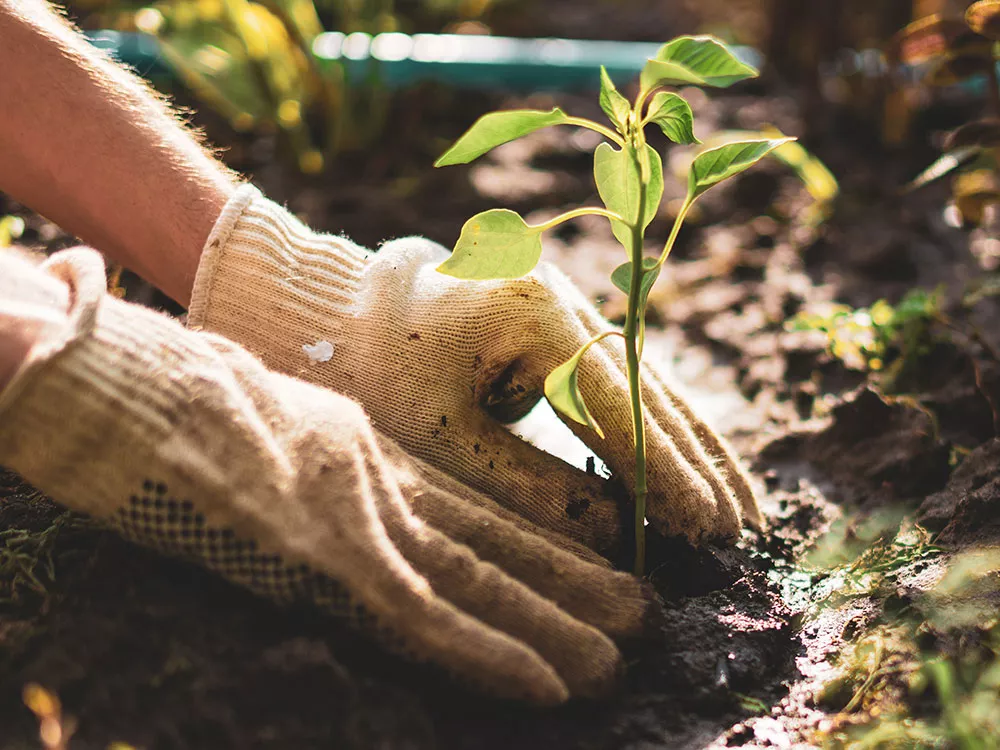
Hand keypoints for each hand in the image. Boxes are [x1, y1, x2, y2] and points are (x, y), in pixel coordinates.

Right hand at [0, 247, 656, 703]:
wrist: (118, 373)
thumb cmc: (171, 393)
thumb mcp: (266, 419)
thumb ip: (316, 454)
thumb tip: (340, 488)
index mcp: (359, 447)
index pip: (463, 503)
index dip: (530, 537)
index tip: (592, 560)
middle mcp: (372, 478)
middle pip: (485, 539)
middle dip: (562, 578)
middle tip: (639, 609)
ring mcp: (351, 513)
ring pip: (473, 579)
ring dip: (548, 622)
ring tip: (618, 653)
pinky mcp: (320, 550)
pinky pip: (421, 615)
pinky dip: (487, 654)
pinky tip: (548, 684)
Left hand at [190, 187, 761, 553]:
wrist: (333, 309)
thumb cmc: (369, 371)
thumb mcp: (441, 439)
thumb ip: (529, 487)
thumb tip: (616, 537)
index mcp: (535, 316)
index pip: (619, 407)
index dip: (666, 474)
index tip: (710, 530)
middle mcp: (564, 300)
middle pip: (650, 391)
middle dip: (699, 464)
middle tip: (748, 530)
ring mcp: (564, 306)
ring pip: (646, 384)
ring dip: (693, 447)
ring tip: (741, 505)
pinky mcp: (556, 324)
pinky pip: (621, 381)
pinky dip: (656, 428)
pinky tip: (687, 465)